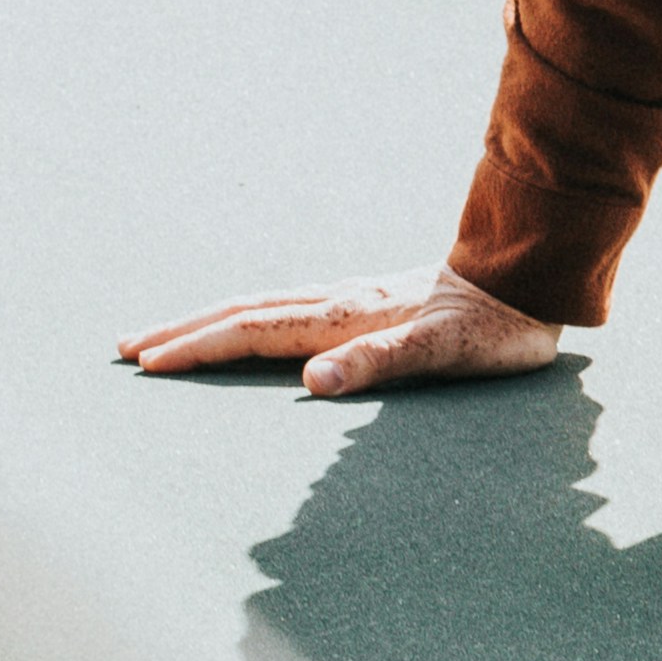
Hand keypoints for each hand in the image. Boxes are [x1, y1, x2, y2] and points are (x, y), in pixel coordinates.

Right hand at [117, 267, 562, 400]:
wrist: (534, 277)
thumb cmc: (495, 324)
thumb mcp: (443, 352)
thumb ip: (379, 365)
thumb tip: (313, 384)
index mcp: (344, 317)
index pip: (253, 334)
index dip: (199, 349)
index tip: (147, 365)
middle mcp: (339, 303)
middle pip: (244, 315)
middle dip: (185, 332)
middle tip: (128, 349)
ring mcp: (353, 299)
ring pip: (264, 309)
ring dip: (212, 323)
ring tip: (171, 336)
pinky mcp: (371, 303)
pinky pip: (292, 312)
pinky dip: (253, 322)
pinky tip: (256, 330)